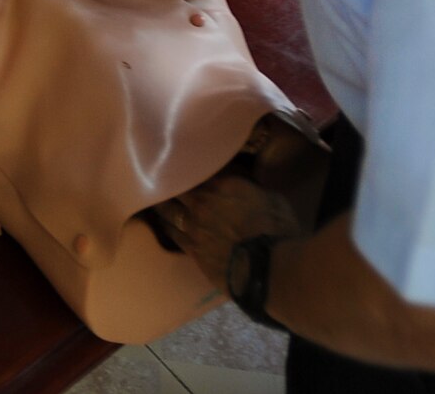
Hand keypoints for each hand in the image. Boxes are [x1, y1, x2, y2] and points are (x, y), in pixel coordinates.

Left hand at [155, 173, 301, 288]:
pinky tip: (163, 223)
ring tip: (155, 200)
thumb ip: (249, 187)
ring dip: (161, 205)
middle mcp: (201, 201)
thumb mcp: (271, 198)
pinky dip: (165, 226)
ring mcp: (192, 225)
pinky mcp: (191, 249)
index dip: (189, 167)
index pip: (195, 169)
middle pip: (173, 187)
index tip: (184, 164)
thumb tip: (242, 183)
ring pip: (166, 210)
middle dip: (168, 183)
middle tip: (161, 180)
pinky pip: (170, 233)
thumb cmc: (279, 232)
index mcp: (222, 183)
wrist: (270, 269)